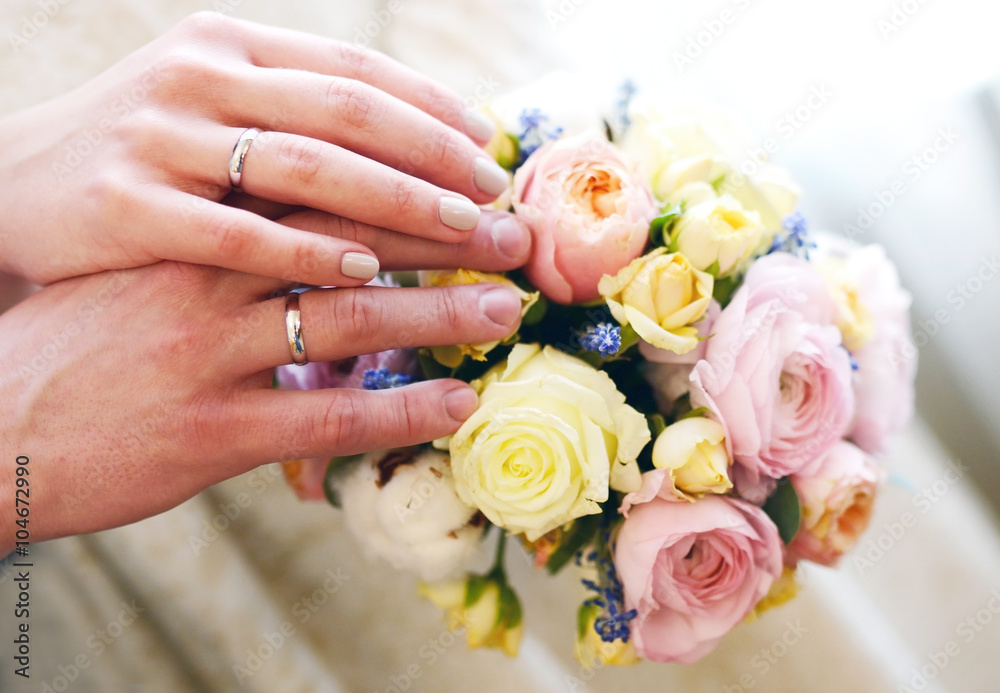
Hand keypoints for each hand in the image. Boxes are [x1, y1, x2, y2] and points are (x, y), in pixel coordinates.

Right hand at [0, 12, 509, 285]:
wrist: (11, 189)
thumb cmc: (142, 160)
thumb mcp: (212, 110)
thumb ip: (294, 115)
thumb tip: (407, 140)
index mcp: (230, 47)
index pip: (354, 69)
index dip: (432, 109)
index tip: (488, 152)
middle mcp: (198, 78)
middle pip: (346, 115)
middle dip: (433, 159)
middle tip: (495, 202)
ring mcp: (160, 140)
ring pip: (305, 169)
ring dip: (396, 203)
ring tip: (462, 235)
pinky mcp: (126, 208)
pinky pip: (234, 235)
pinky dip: (306, 254)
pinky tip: (367, 274)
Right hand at [0, 208, 529, 553]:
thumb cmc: (86, 343)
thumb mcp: (152, 266)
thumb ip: (230, 237)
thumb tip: (318, 221)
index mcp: (197, 230)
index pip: (323, 187)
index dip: (406, 182)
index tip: (471, 185)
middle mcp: (208, 280)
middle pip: (349, 242)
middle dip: (442, 238)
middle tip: (514, 240)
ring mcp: (210, 355)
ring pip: (347, 323)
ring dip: (438, 316)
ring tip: (503, 311)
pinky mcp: (211, 432)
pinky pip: (325, 418)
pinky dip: (399, 410)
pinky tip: (456, 404)